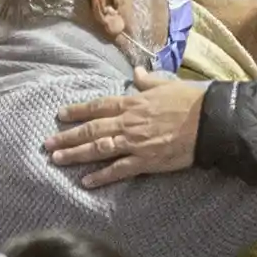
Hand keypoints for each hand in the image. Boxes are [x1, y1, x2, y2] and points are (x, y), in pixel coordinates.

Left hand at [45, 69, 204, 187]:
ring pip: (99, 149)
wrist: (209, 122)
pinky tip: (86, 181)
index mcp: (133, 103)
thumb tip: (136, 74)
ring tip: (57, 160)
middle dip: (68, 136)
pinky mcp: (145, 161)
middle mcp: (128, 123)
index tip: (60, 115)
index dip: (77, 111)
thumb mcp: (168, 84)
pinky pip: (118, 170)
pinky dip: (101, 176)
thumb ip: (149, 81)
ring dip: (76, 154)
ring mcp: (135, 143)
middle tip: (48, 143)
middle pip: (92, 129)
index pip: (98, 106)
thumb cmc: (190, 101)